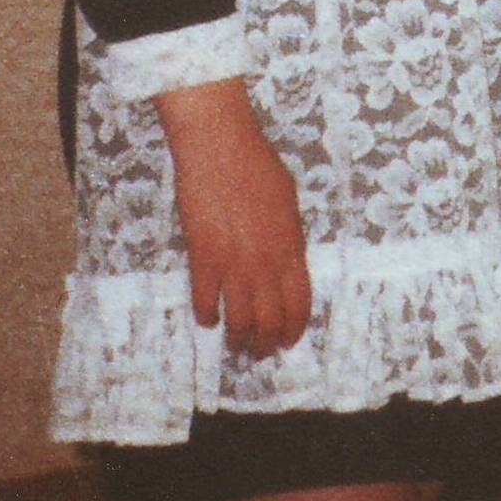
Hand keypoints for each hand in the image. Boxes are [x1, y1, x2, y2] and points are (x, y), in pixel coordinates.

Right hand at [157, 78, 311, 358]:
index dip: (294, 328)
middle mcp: (265, 263)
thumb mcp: (289, 199)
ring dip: (238, 340)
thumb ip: (290, 235)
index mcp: (291, 247)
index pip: (299, 303)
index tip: (289, 341)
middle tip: (260, 353)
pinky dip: (207, 316)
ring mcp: (233, 264)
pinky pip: (204, 302)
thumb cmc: (258, 164)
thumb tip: (289, 259)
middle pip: (269, 320)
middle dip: (266, 344)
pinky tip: (208, 318)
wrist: (220, 148)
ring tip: (236, 345)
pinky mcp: (202, 258)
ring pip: (238, 321)